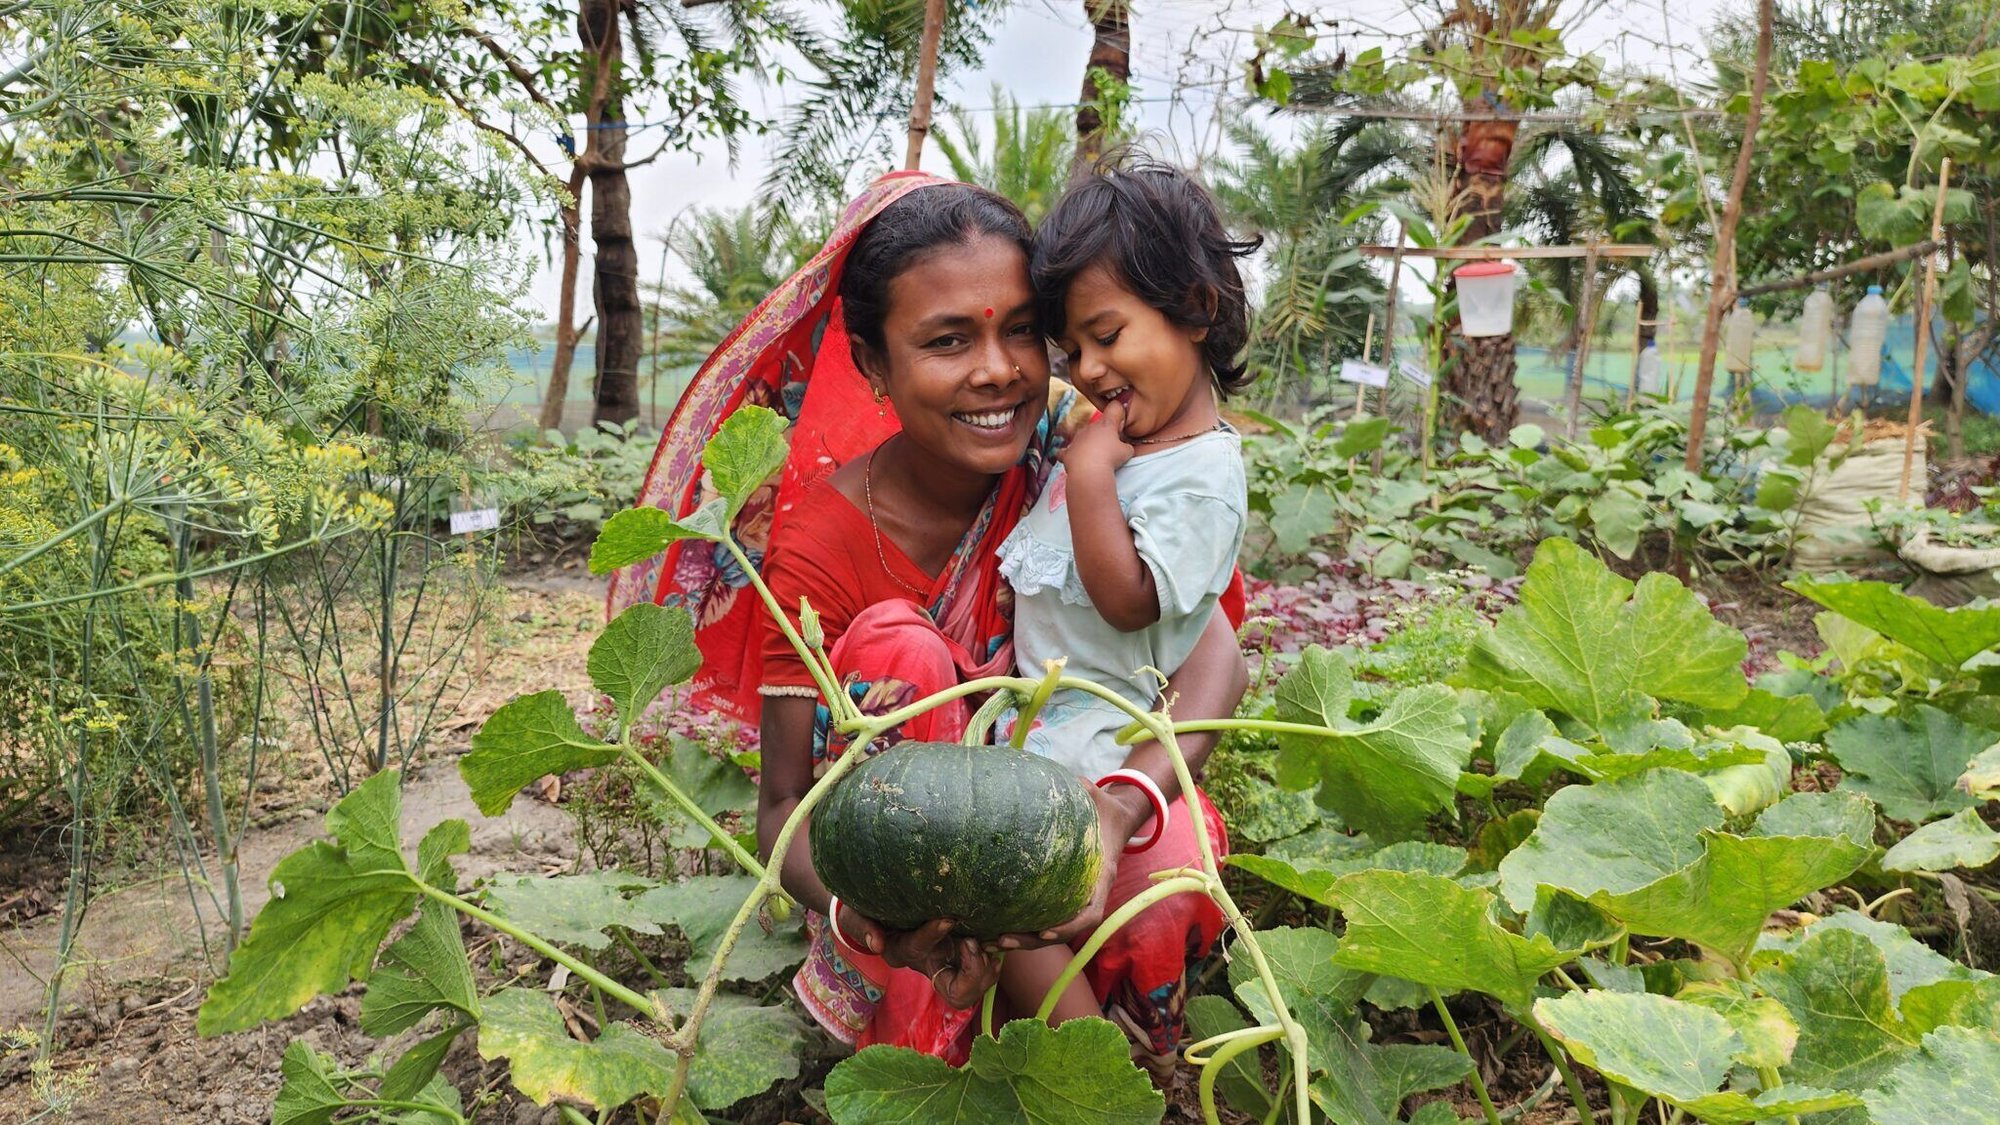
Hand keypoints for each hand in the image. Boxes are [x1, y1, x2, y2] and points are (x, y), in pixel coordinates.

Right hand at [833, 912, 998, 1008]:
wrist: (877, 913)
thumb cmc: (865, 914)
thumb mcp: (857, 917)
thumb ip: (864, 928)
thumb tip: (877, 944)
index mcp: (903, 952)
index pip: (919, 948)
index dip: (933, 935)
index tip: (948, 918)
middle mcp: (927, 964)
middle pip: (956, 992)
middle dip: (972, 973)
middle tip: (973, 942)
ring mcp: (946, 964)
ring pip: (972, 990)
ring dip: (985, 970)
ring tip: (987, 942)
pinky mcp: (961, 957)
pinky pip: (983, 976)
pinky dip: (993, 964)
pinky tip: (996, 944)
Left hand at [992, 784, 1128, 950]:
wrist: (1114, 816)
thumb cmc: (1102, 806)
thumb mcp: (1094, 795)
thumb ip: (1080, 788)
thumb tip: (1061, 777)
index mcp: (1101, 876)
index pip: (1089, 913)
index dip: (1068, 927)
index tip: (1045, 932)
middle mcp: (1089, 893)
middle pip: (1062, 930)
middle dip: (1031, 941)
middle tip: (1000, 941)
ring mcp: (1075, 896)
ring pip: (1050, 930)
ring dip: (1022, 941)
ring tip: (989, 943)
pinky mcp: (1062, 895)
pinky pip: (1044, 916)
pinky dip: (1023, 926)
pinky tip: (995, 928)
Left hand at [1060, 398, 1133, 476]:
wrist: (1089, 471)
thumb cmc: (1110, 459)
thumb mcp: (1127, 452)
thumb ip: (1126, 446)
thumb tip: (1124, 447)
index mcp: (1106, 424)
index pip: (1114, 407)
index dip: (1119, 412)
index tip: (1121, 423)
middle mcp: (1090, 427)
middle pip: (1098, 424)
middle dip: (1104, 433)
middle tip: (1110, 447)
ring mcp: (1077, 438)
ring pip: (1083, 436)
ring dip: (1089, 443)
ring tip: (1095, 457)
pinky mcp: (1067, 451)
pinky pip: (1067, 450)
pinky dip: (1071, 454)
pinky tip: (1075, 460)